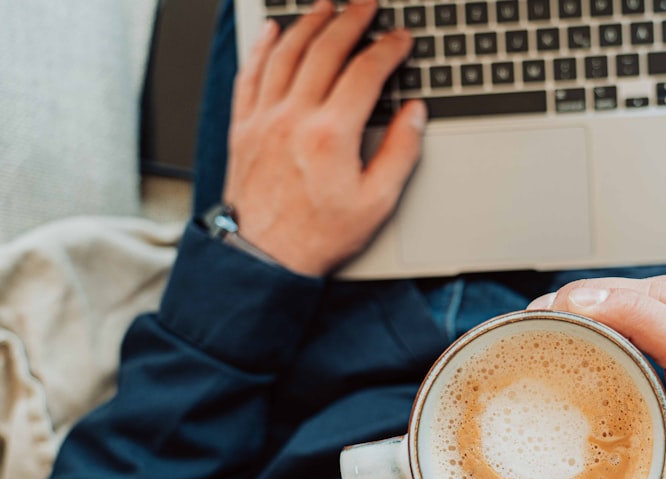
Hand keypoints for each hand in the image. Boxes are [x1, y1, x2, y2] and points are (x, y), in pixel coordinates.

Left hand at [222, 0, 425, 275]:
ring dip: (309, 23)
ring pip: (286, 53)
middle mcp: (294, 116)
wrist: (264, 257)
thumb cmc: (318, 235)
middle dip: (350, 20)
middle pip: (325, 50)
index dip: (387, 49)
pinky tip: (273, 32)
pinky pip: (251, 74)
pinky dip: (263, 48)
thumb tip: (414, 114)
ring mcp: (264, 118)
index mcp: (331, 134)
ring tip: (326, 6)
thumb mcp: (376, 203)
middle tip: (366, 5)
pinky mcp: (243, 127)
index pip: (365, 72)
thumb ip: (400, 152)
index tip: (401, 39)